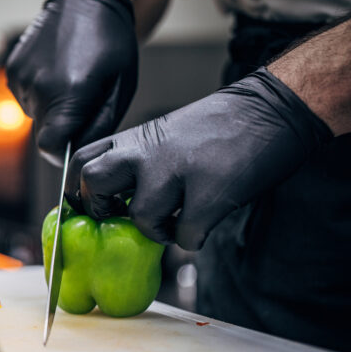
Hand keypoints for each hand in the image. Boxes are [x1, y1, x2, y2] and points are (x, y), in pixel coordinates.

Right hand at [4, 0, 137, 163]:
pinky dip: (39, 92)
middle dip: (61, 127)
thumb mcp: (121, 85)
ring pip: (34, 114)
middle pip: (43, 132)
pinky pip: (25, 97)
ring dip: (51, 107)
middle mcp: (40, 87)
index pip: (51, 147)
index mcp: (70, 93)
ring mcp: (22, 77)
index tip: (73, 149)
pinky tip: (55, 70)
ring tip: (70, 80)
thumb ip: (101, 124)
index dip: (62, 155)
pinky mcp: (13, 69)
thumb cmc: (110, 41)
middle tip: (82, 103)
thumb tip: (82, 151)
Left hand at [65, 69, 331, 249]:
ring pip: (140, 217)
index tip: (92, 205)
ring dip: (156, 232)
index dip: (79, 188)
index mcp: (135, 137)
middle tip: (122, 218)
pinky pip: (185, 237)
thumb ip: (138, 160)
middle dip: (102, 208)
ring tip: (174, 224)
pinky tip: (202, 226)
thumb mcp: (165, 134)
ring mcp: (177, 171)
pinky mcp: (209, 194)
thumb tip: (117, 202)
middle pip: (94, 181)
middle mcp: (148, 151)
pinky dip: (191, 240)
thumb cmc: (219, 127)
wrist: (271, 110)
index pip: (81, 159)